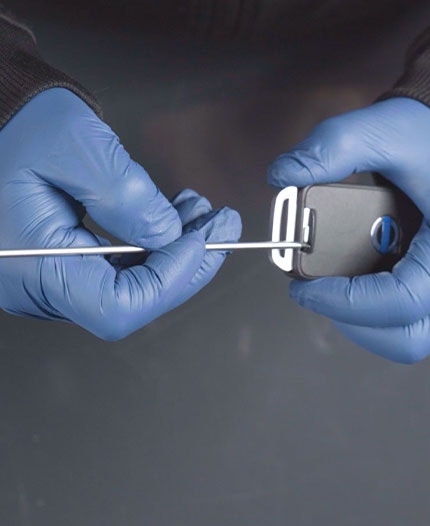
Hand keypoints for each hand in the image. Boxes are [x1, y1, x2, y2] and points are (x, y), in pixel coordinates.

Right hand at [0, 88, 240, 339]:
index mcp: (31, 264)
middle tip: (222, 226)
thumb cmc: (18, 125)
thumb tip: (169, 237)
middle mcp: (39, 285)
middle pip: (133, 301)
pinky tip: (177, 218)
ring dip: (177, 252)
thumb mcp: (75, 146)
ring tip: (201, 213)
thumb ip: (126, 196)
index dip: (170, 280)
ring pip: (134, 287)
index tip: (202, 241)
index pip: (118, 307)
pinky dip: (156, 247)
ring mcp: (52, 280)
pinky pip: (121, 270)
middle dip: (186, 263)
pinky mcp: (65, 268)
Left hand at [268, 98, 429, 362]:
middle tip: (321, 291)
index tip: (303, 288)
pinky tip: (362, 279)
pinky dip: (383, 310)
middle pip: (411, 338)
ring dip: (367, 320)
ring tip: (338, 284)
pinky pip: (421, 320)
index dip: (343, 303)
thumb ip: (331, 147)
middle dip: (354, 321)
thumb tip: (281, 175)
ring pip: (415, 337)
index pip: (401, 303)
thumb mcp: (385, 127)